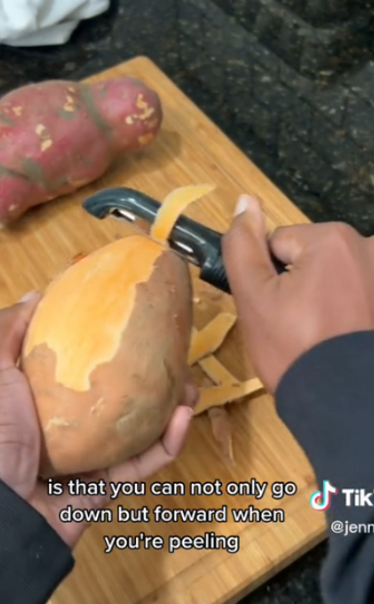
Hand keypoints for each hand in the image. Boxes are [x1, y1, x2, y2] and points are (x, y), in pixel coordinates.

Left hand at [0, 292, 195, 547]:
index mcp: (37, 402)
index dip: (104, 346)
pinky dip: (168, 442)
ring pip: (139, 431)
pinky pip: (143, 464)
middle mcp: (62, 431)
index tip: (130, 322)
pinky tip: (185, 417)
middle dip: (150, 377)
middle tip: (173, 356)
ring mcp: (85, 460)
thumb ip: (8, 331)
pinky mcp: (105, 488)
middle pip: (115, 399)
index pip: (75, 369)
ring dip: (170, 407)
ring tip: (190, 384)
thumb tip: (38, 295)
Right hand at [224, 195, 373, 393]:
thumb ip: (243, 246)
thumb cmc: (293, 348)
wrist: (347, 402)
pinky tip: (344, 338)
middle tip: (296, 329)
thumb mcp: (254, 298)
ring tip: (323, 338)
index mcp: (333, 239)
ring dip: (327, 299)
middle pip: (312, 257)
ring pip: (336, 277)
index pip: (278, 244)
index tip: (274, 312)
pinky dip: (350, 312)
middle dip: (300, 286)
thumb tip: (245, 201)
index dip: (268, 279)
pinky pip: (358, 295)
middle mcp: (370, 247)